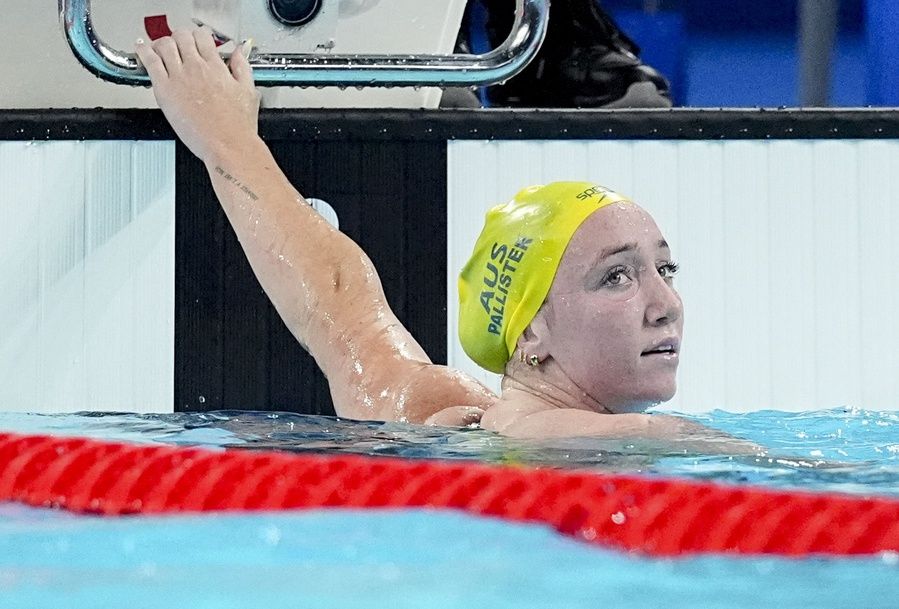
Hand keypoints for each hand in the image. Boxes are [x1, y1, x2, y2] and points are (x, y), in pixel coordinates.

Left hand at [135, 29, 259, 162]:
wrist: (228, 145)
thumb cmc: (237, 127)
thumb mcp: (248, 91)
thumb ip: (242, 67)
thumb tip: (240, 52)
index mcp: (217, 67)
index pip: (202, 36)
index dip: (198, 36)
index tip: (197, 41)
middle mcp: (197, 68)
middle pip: (182, 37)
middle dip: (180, 38)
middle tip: (179, 45)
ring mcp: (179, 77)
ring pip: (164, 44)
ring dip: (162, 43)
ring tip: (160, 48)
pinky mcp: (165, 90)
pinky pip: (150, 62)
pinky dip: (143, 52)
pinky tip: (142, 51)